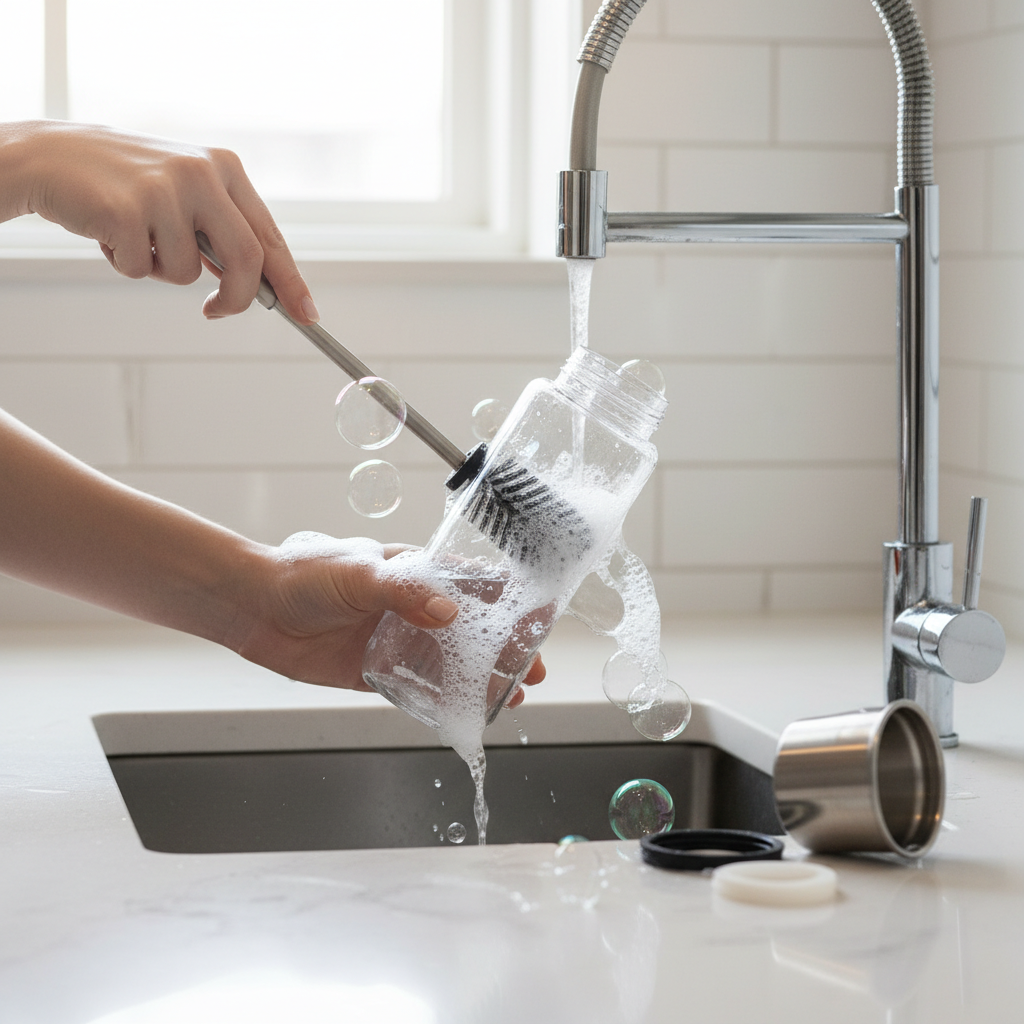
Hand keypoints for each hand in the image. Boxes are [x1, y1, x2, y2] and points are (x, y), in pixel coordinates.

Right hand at [0, 120, 316, 322]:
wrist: (48, 155)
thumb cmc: (122, 180)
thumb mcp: (185, 191)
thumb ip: (223, 230)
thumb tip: (261, 284)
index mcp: (224, 168)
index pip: (269, 236)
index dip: (290, 281)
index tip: (307, 314)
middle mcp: (201, 173)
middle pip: (247, 261)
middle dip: (236, 299)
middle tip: (215, 311)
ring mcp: (165, 190)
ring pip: (187, 273)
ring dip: (158, 270)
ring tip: (134, 234)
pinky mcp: (128, 210)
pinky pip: (141, 270)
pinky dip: (125, 263)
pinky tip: (108, 229)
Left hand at [229, 533, 545, 698]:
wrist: (254, 608)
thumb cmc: (303, 575)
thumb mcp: (358, 573)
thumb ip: (403, 592)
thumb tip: (446, 615)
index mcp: (413, 573)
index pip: (472, 584)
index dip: (508, 601)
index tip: (538, 618)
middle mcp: (410, 608)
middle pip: (470, 630)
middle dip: (503, 649)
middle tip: (531, 670)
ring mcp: (395, 640)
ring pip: (449, 663)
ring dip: (480, 679)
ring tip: (510, 696)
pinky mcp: (376, 672)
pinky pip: (417, 688)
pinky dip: (442, 701)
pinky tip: (465, 712)